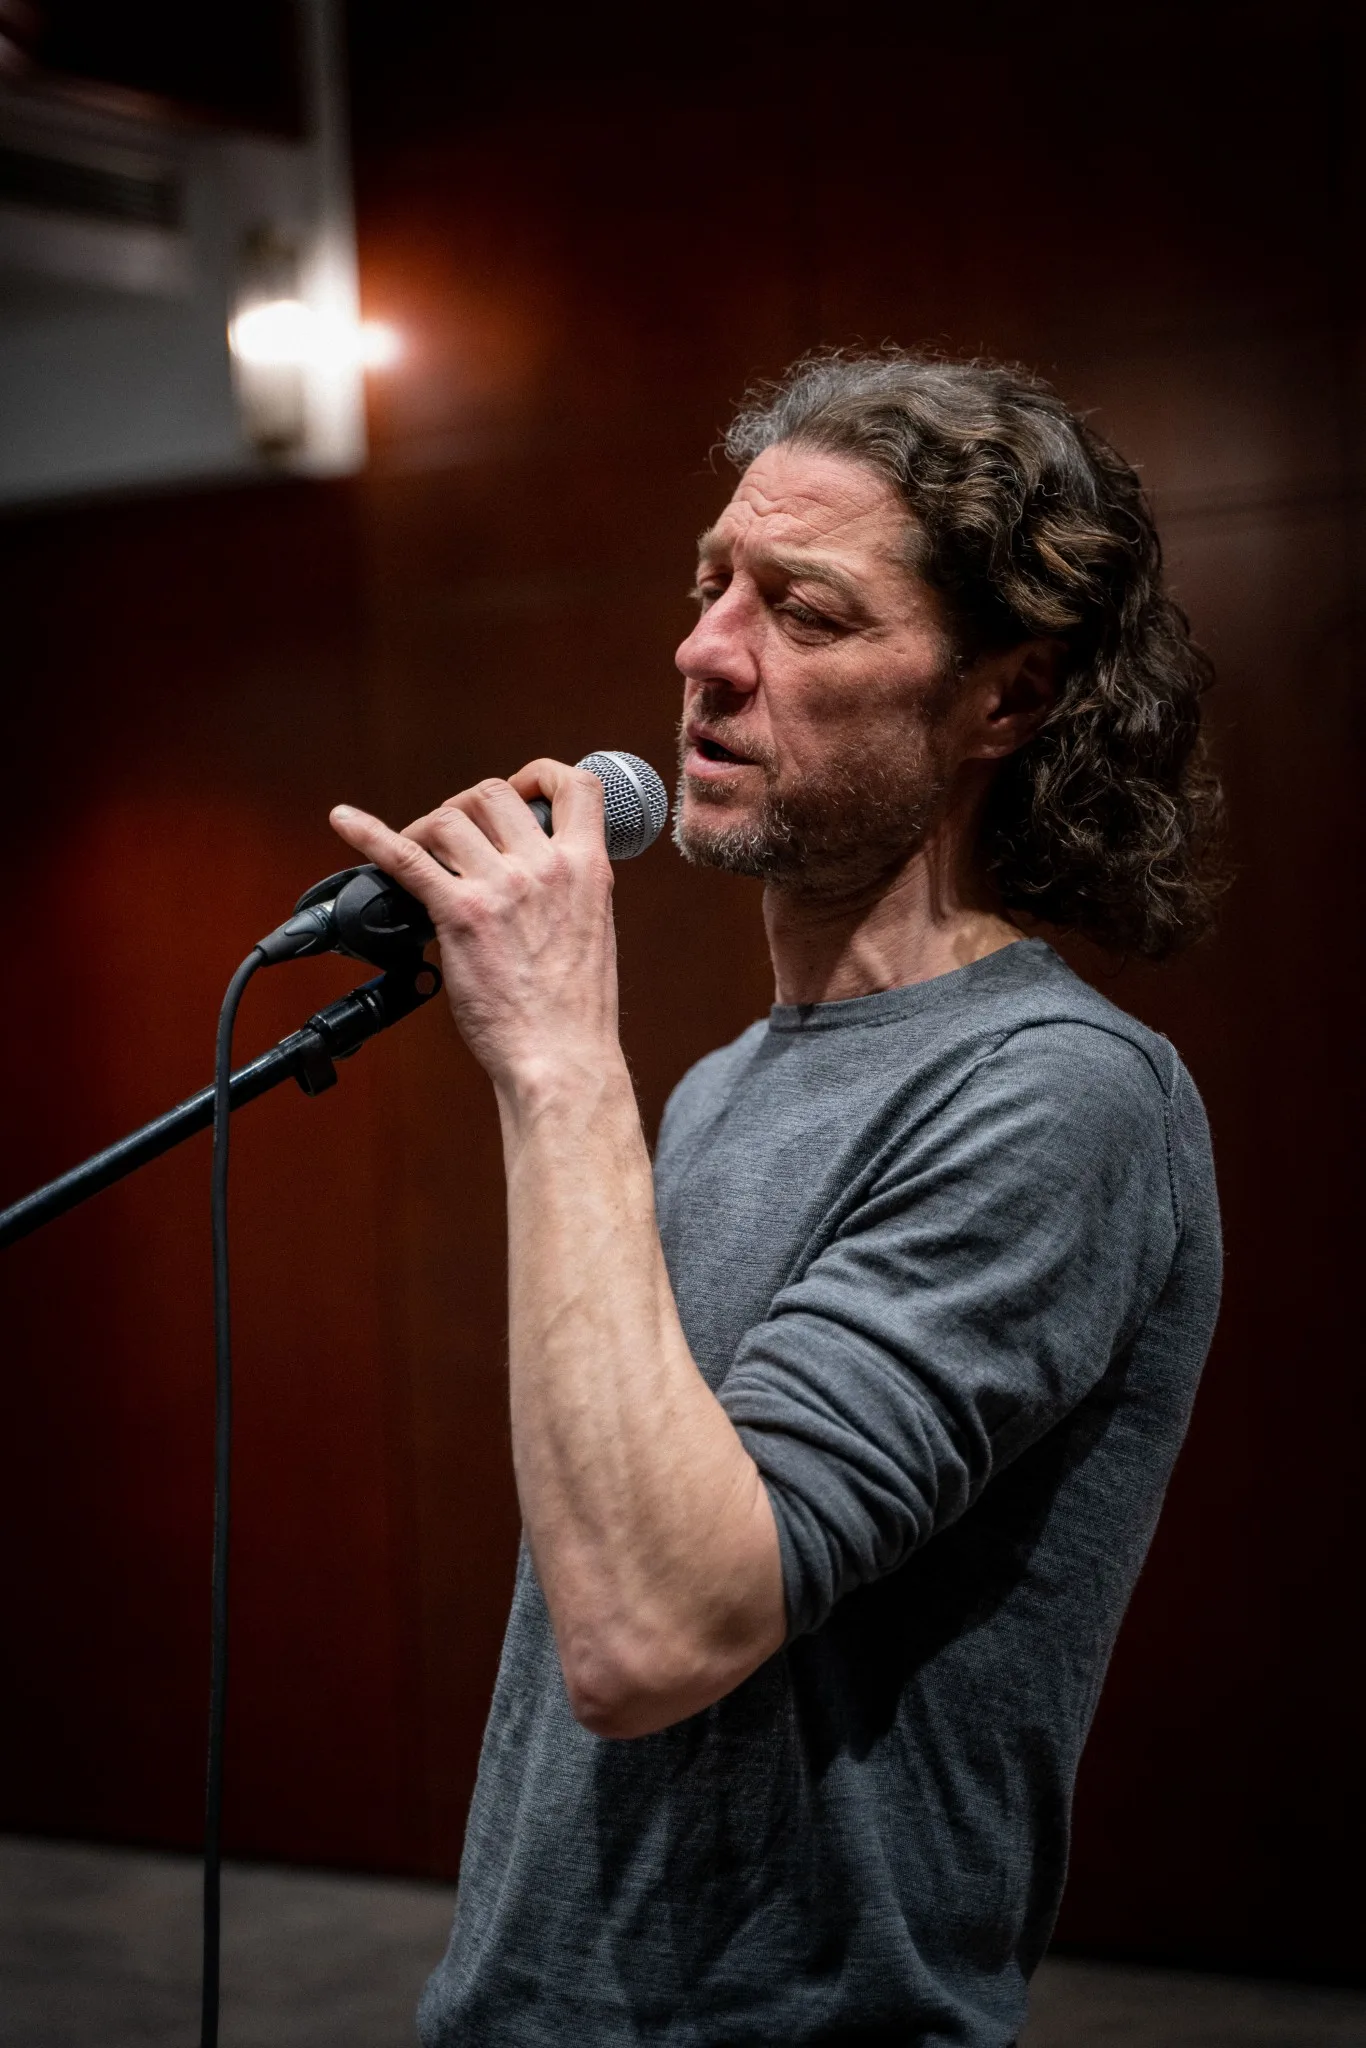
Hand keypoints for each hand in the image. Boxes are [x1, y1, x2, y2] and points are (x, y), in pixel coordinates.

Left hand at [329, 759, 619, 1096]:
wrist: (560, 1058)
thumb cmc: (574, 1011)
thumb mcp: (594, 930)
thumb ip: (566, 891)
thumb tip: (531, 874)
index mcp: (588, 868)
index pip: (576, 785)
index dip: (542, 775)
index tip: (523, 789)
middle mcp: (546, 867)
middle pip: (493, 794)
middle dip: (467, 809)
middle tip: (453, 841)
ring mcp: (502, 887)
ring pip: (449, 819)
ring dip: (427, 830)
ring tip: (419, 857)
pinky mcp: (460, 914)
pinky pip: (405, 858)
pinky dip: (368, 833)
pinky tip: (344, 821)